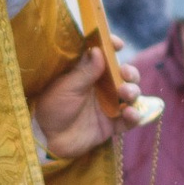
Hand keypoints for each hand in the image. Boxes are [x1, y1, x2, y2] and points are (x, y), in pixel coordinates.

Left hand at [31, 39, 126, 161]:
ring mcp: (108, 106)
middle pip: (124, 75)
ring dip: (133, 92)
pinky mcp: (112, 125)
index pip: (104, 55)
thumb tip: (98, 50)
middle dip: (130, 73)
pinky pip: (129, 120)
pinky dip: (135, 116)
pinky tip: (131, 114)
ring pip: (130, 95)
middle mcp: (101, 88)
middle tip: (125, 74)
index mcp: (88, 74)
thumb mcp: (66, 87)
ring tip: (126, 94)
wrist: (47, 139)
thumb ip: (85, 71)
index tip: (118, 45)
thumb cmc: (52, 108)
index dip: (112, 47)